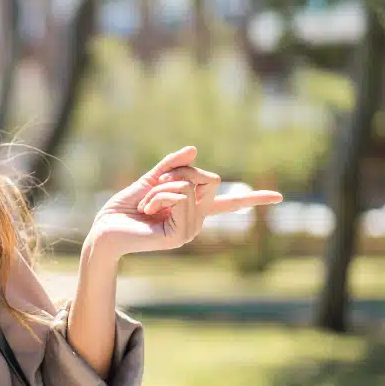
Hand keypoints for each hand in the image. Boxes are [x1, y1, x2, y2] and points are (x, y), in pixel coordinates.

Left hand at [86, 146, 282, 258]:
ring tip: (146, 205)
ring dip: (162, 186)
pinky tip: (146, 211)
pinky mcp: (180, 235)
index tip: (280, 198)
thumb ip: (171, 166)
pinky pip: (182, 197)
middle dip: (177, 174)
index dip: (254, 199)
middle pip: (209, 177)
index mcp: (192, 208)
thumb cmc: (123, 208)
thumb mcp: (148, 179)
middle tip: (153, 191)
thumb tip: (194, 150)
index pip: (229, 202)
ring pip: (192, 185)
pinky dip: (160, 195)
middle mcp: (196, 220)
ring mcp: (190, 230)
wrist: (104, 230)